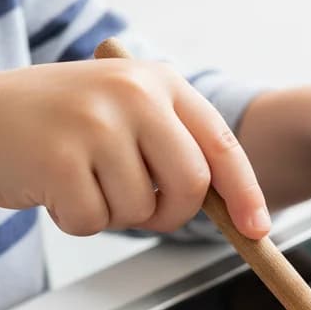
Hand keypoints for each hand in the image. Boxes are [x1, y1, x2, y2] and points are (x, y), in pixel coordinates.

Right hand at [0, 60, 269, 237]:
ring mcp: (95, 123)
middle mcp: (133, 94)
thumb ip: (176, 144)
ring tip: (81, 180)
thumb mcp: (125, 111)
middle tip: (143, 211)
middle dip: (172, 214)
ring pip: (141, 208)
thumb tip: (236, 205)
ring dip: (114, 214)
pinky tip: (53, 188)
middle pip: (191, 184)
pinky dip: (77, 220)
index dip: (245, 192)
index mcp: (158, 81)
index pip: (221, 144)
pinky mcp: (60, 158)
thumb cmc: (58, 123)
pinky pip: (95, 221)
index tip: (257, 229)